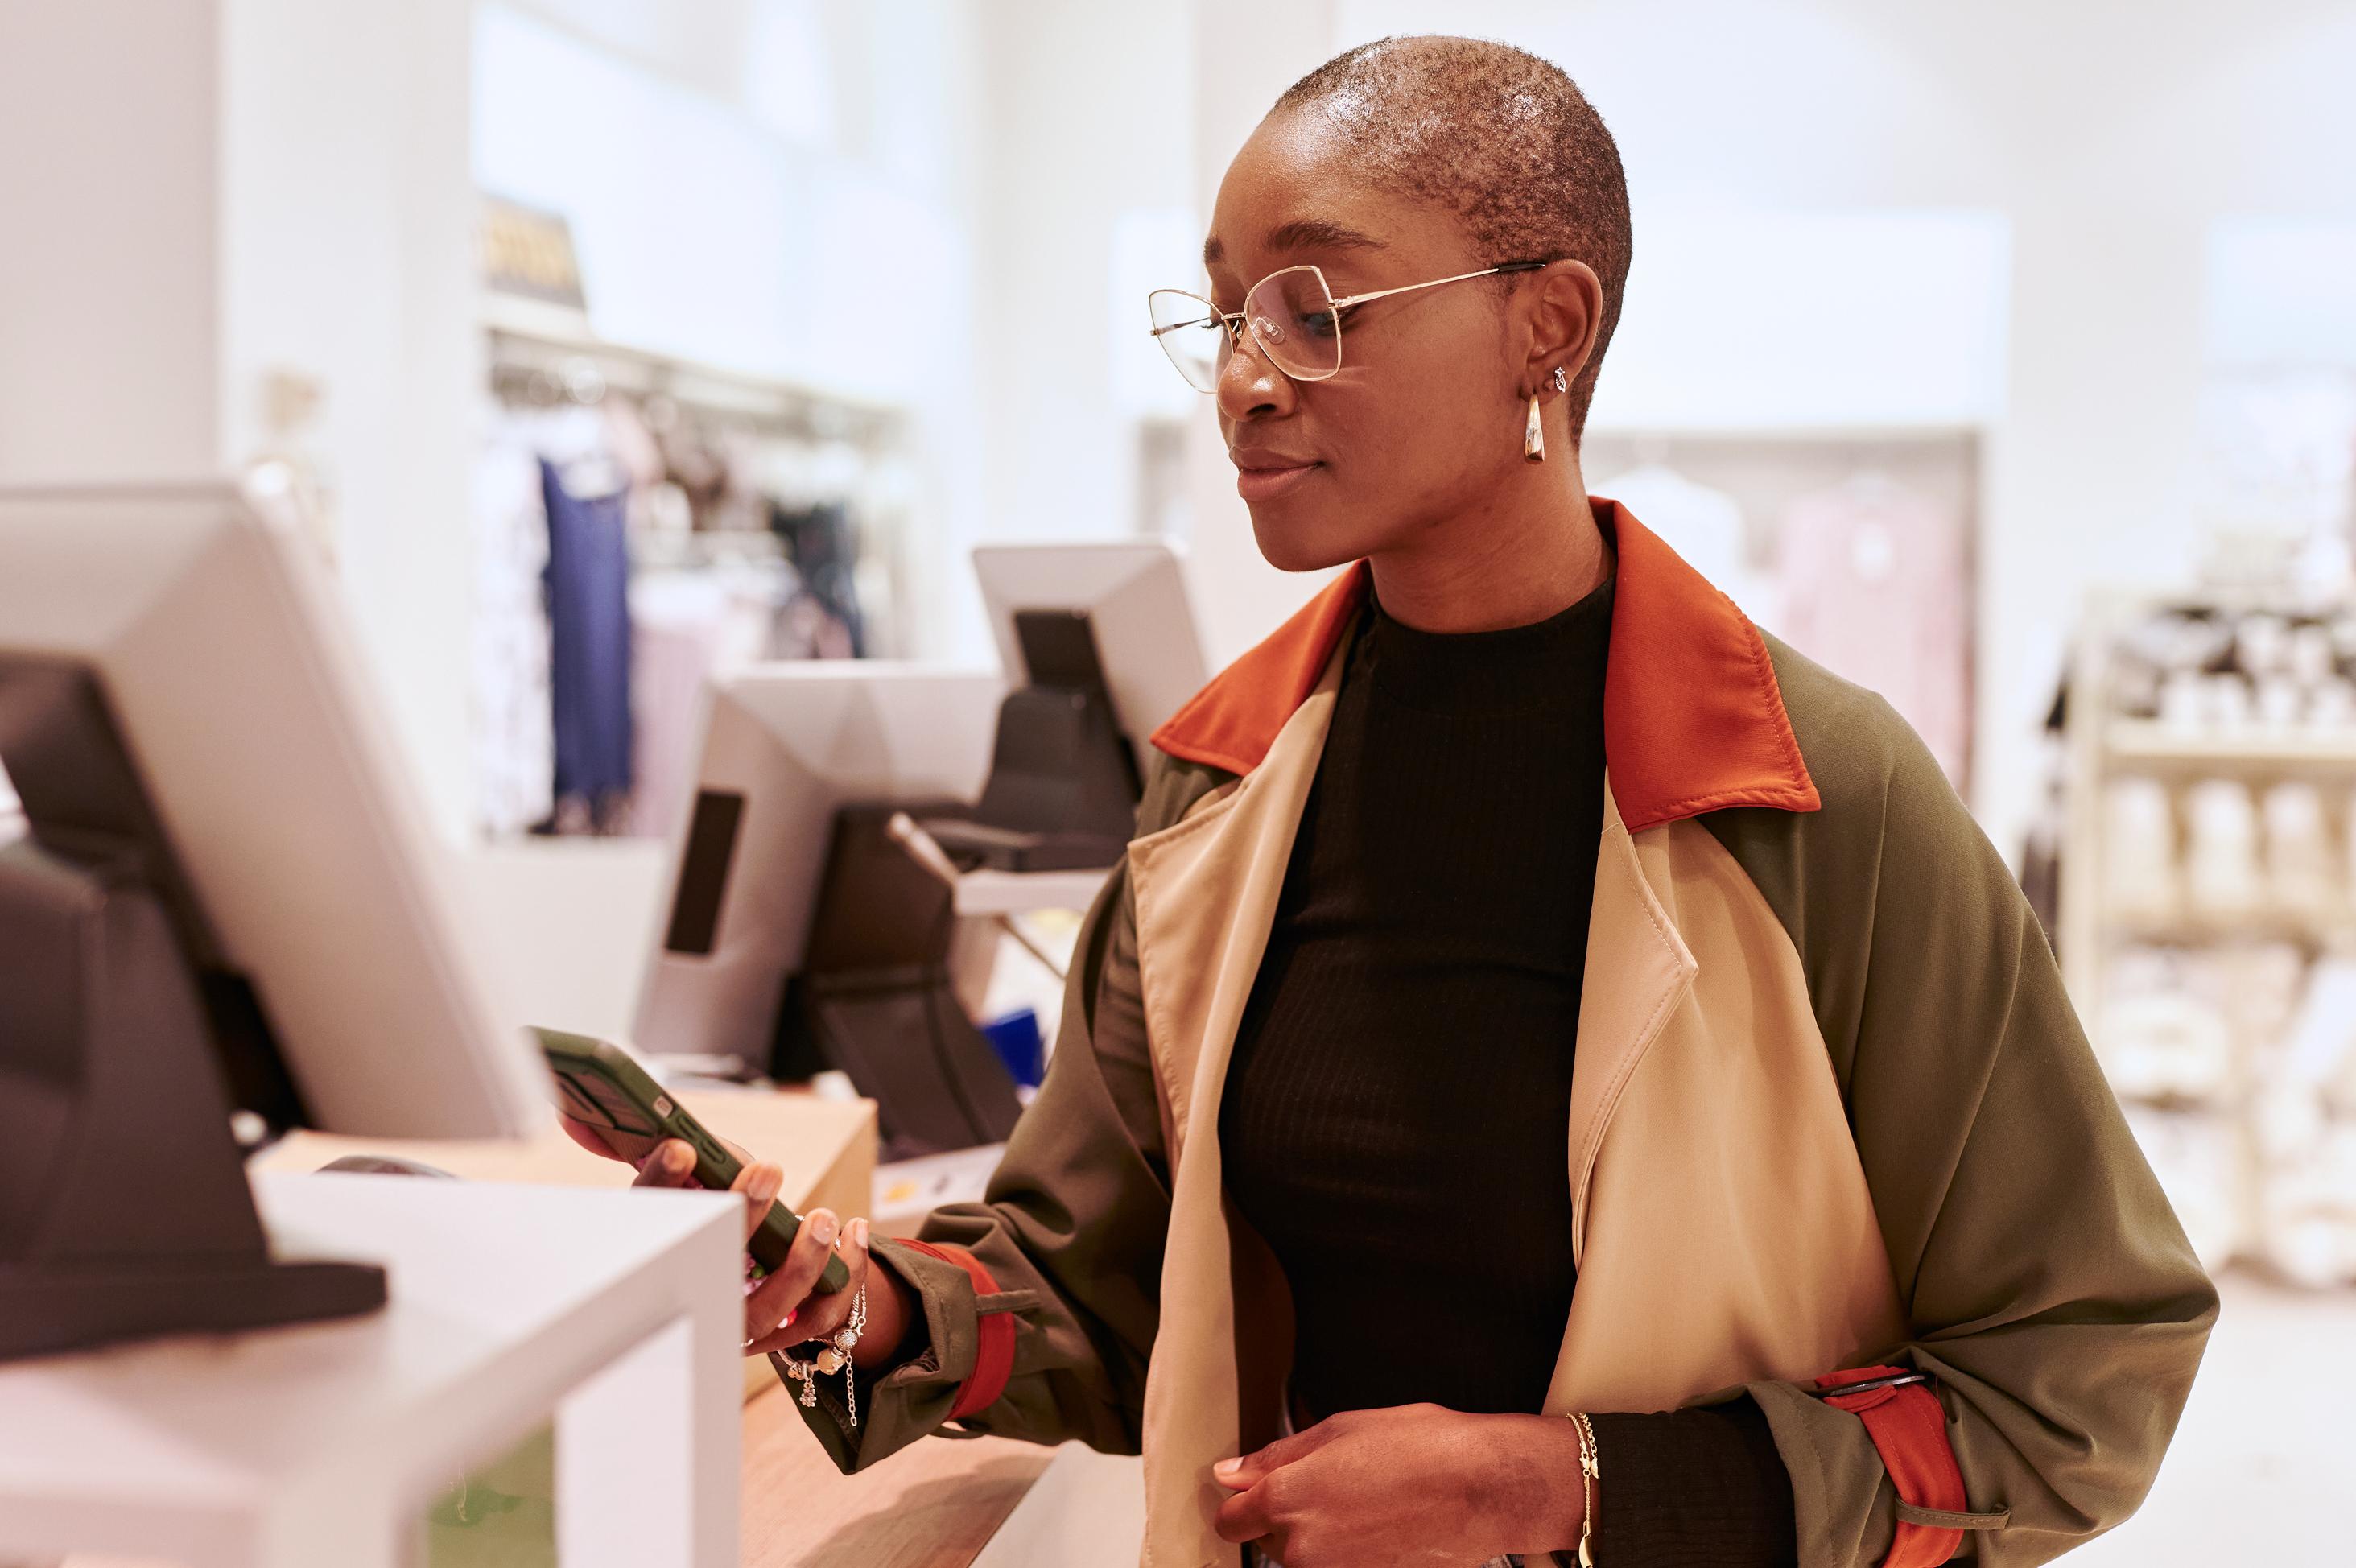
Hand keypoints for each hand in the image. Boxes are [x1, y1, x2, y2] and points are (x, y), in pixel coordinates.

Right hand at [558, 1115, 911, 1362]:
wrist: (754, 1277)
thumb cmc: (714, 1216)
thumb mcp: (689, 1179)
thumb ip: (655, 1148)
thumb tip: (573, 1115)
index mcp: (663, 1251)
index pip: (651, 1218)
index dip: (661, 1184)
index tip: (680, 1148)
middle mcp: (696, 1294)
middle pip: (713, 1271)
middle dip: (743, 1217)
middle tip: (766, 1167)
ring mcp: (740, 1323)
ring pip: (771, 1312)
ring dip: (802, 1262)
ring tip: (824, 1216)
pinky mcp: (786, 1332)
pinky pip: (821, 1317)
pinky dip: (846, 1274)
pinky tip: (855, 1229)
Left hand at [1210, 1404, 1587, 1567]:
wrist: (1484, 1489)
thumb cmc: (1423, 1449)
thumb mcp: (1339, 1430)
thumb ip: (1275, 1457)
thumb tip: (1233, 1473)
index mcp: (1287, 1499)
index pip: (1231, 1520)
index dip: (1243, 1502)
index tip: (1254, 1493)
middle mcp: (1303, 1548)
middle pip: (1270, 1540)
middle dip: (1289, 1516)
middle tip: (1332, 1485)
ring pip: (1305, 1558)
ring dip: (1322, 1536)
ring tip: (1365, 1502)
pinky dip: (1351, 1551)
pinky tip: (1381, 1524)